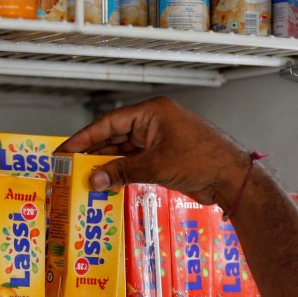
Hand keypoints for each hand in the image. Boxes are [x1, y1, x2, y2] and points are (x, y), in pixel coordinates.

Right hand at [56, 96, 249, 205]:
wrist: (230, 178)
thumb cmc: (201, 160)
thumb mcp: (156, 166)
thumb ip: (121, 172)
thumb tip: (93, 179)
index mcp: (151, 113)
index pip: (110, 122)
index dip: (85, 136)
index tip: (67, 149)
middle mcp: (153, 123)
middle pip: (115, 136)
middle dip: (93, 152)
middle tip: (71, 166)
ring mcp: (158, 141)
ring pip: (124, 152)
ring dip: (107, 165)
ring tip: (84, 178)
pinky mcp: (163, 158)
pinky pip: (135, 163)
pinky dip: (121, 173)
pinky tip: (106, 183)